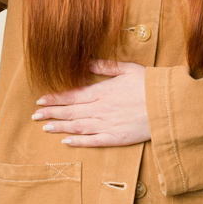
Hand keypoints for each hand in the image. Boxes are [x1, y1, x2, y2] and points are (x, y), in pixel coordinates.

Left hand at [33, 59, 150, 146]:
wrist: (168, 105)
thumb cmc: (149, 85)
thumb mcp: (127, 69)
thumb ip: (104, 67)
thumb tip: (86, 61)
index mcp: (102, 91)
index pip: (72, 95)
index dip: (55, 98)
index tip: (41, 100)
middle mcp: (101, 109)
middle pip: (71, 111)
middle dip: (51, 113)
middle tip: (35, 116)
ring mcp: (107, 124)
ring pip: (78, 126)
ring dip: (60, 127)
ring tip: (44, 128)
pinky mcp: (116, 137)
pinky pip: (93, 141)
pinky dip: (78, 141)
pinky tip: (66, 141)